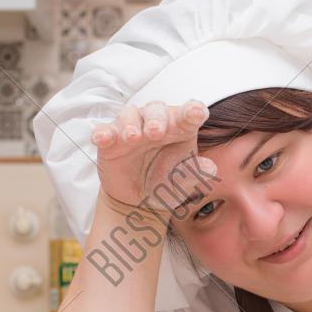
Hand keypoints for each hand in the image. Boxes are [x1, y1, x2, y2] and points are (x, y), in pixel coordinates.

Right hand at [90, 100, 215, 219]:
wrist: (138, 201)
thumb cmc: (166, 184)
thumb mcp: (181, 184)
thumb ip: (195, 174)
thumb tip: (210, 167)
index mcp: (180, 129)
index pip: (188, 114)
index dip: (193, 111)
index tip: (197, 113)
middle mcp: (156, 123)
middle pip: (156, 110)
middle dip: (156, 119)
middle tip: (156, 132)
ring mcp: (131, 128)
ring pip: (129, 114)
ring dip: (130, 123)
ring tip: (133, 138)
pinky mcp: (110, 140)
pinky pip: (104, 130)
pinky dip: (102, 132)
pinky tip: (101, 139)